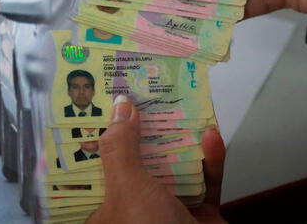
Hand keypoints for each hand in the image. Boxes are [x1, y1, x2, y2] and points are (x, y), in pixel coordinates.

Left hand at [86, 99, 226, 223]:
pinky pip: (205, 182)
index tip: (101, 105)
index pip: (95, 166)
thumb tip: (119, 107)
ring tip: (178, 104)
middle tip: (143, 94)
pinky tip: (211, 136)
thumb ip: (121, 147)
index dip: (97, 135)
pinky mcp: (201, 216)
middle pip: (136, 161)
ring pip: (172, 167)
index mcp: (105, 210)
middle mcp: (135, 209)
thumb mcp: (127, 189)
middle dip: (142, 129)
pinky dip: (209, 160)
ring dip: (179, 139)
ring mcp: (169, 212)